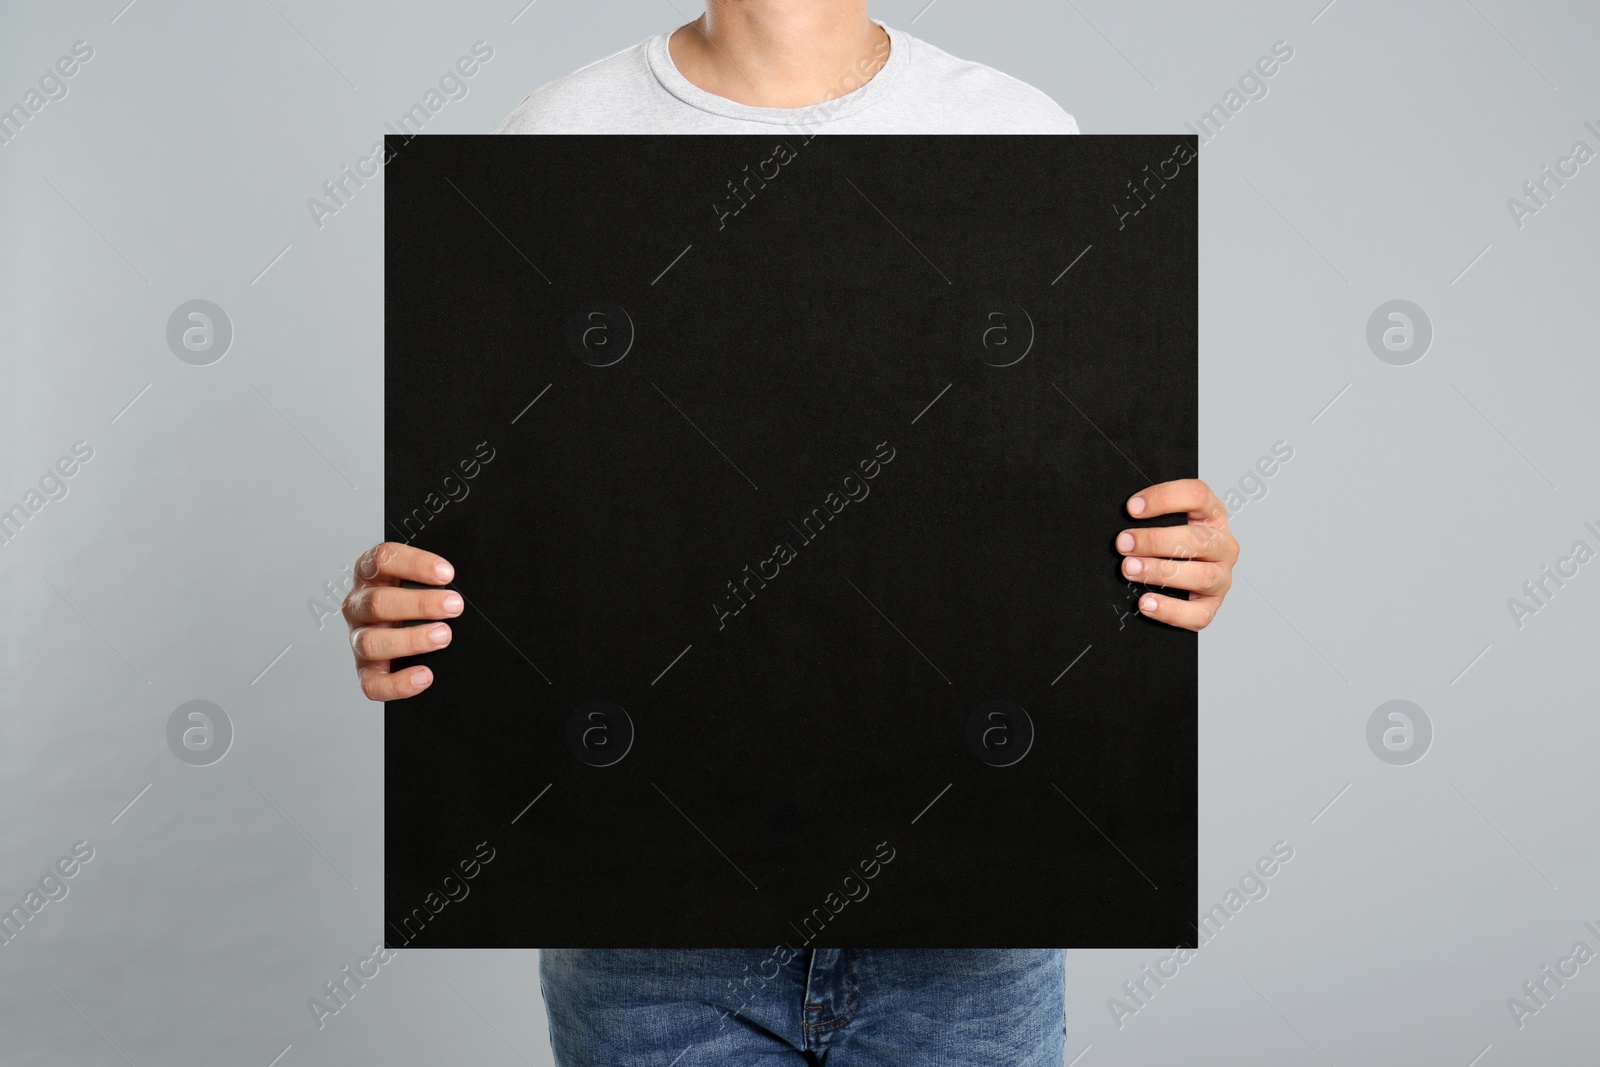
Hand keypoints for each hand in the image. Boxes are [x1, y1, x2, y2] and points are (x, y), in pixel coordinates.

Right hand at [341, 541, 459, 699]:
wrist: (410, 634)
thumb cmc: (420, 602)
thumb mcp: (425, 581)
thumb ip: (436, 578)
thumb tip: (463, 586)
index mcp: (371, 575)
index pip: (383, 559)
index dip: (414, 564)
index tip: (447, 574)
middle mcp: (359, 605)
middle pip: (377, 602)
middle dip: (420, 604)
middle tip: (454, 606)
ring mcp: (359, 639)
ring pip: (372, 642)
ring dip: (411, 640)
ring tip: (443, 636)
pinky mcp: (365, 670)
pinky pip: (372, 683)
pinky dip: (398, 683)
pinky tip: (425, 676)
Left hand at [1116, 479, 1237, 630]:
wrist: (1180, 582)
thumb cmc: (1168, 546)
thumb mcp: (1165, 522)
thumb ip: (1150, 516)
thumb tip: (1115, 516)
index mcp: (1212, 516)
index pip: (1197, 496)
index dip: (1164, 498)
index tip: (1132, 507)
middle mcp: (1223, 546)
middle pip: (1197, 540)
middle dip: (1155, 541)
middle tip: (1124, 543)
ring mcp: (1221, 577)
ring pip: (1201, 575)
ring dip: (1161, 572)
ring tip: (1130, 569)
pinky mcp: (1211, 606)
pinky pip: (1197, 614)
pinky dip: (1170, 610)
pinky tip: (1146, 602)